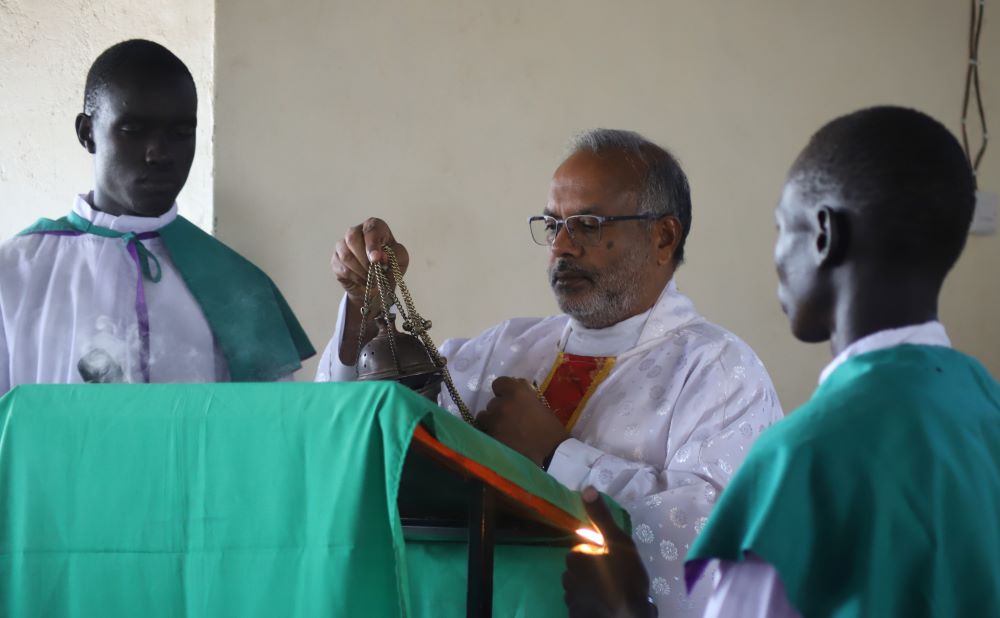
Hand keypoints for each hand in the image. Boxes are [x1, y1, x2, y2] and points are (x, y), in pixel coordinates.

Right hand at [331, 217, 409, 303]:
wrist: (378, 285)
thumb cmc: (390, 266)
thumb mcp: (401, 259)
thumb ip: (396, 254)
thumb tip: (382, 256)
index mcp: (374, 227)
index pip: (370, 227)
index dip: (372, 243)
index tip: (375, 259)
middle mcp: (356, 231)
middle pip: (352, 238)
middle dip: (365, 259)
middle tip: (375, 271)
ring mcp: (342, 245)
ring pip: (346, 255)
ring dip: (361, 271)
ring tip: (371, 277)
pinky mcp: (336, 260)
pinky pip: (342, 268)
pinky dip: (355, 278)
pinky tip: (363, 279)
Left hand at [476, 377, 568, 466]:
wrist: (551, 454)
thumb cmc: (550, 429)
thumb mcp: (540, 405)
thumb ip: (524, 394)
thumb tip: (515, 386)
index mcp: (517, 392)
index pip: (499, 383)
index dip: (503, 391)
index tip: (508, 398)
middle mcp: (502, 404)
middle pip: (492, 403)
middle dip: (499, 409)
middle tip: (509, 419)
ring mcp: (494, 421)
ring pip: (483, 417)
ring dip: (491, 421)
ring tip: (502, 430)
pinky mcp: (491, 438)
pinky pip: (484, 432)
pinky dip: (490, 434)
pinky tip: (500, 439)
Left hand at [563, 487, 654, 617]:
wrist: (628, 616)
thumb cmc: (625, 577)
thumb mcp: (618, 541)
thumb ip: (601, 517)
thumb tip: (586, 489)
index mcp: (575, 556)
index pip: (585, 550)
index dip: (602, 554)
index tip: (617, 561)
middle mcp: (566, 576)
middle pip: (582, 568)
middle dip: (595, 570)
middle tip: (617, 576)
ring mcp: (570, 598)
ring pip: (582, 586)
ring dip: (593, 587)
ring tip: (614, 592)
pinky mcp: (575, 614)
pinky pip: (583, 604)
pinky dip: (592, 603)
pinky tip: (606, 604)